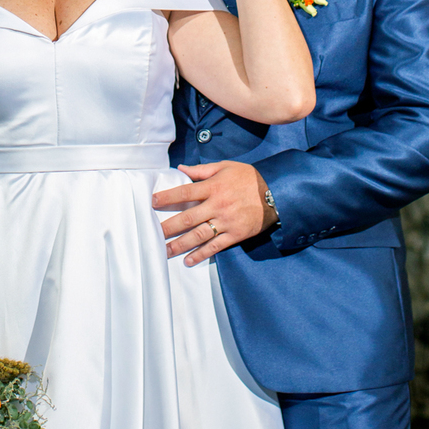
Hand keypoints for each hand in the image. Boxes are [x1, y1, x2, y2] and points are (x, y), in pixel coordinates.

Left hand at [152, 161, 276, 264]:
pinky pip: (215, 246)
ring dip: (180, 245)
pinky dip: (201, 255)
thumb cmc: (248, 177)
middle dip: (168, 227)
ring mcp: (226, 222)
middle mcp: (217, 205)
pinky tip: (189, 260)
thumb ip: (202, 170)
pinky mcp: (235, 235)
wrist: (275, 193)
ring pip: (198, 236)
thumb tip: (182, 169)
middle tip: (153, 234)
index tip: (152, 202)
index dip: (167, 197)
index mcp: (213, 187)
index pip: (185, 192)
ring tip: (164, 251)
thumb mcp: (225, 167)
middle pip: (187, 218)